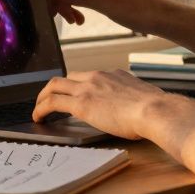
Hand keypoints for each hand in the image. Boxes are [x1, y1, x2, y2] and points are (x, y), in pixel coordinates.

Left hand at [32, 70, 192, 139]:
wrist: (156, 110)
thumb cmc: (156, 110)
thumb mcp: (143, 99)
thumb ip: (134, 100)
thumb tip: (137, 110)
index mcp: (113, 75)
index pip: (88, 76)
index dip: (76, 85)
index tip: (73, 94)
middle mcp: (98, 76)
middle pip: (67, 77)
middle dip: (55, 88)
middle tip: (49, 100)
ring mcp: (88, 88)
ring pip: (54, 85)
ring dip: (43, 97)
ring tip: (38, 109)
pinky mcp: (81, 103)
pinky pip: (52, 102)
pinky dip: (41, 108)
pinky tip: (38, 117)